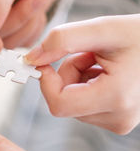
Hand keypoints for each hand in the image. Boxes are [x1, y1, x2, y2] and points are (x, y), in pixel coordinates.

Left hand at [25, 14, 139, 134]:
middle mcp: (118, 118)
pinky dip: (85, 83)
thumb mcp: (101, 29)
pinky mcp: (118, 119)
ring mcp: (120, 121)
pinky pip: (84, 103)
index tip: (46, 60)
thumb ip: (61, 40)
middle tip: (88, 53)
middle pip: (63, 101)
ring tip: (100, 59)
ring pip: (72, 101)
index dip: (46, 81)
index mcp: (116, 98)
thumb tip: (31, 58)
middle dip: (66, 73)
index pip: (58, 104)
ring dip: (76, 76)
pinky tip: (106, 70)